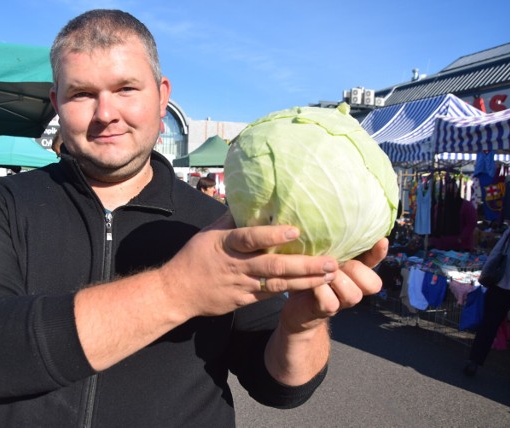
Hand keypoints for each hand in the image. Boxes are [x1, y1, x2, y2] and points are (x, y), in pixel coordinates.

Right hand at [159, 213, 337, 320]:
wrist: (178, 292)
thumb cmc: (194, 257)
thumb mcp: (209, 233)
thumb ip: (232, 218)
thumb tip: (251, 197)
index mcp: (226, 245)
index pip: (250, 238)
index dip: (273, 236)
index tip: (296, 230)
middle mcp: (237, 266)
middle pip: (273, 267)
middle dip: (305, 265)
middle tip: (332, 261)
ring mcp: (242, 286)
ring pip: (278, 285)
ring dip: (306, 280)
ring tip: (331, 275)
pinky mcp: (245, 300)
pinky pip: (272, 295)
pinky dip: (293, 291)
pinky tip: (313, 287)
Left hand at [279, 238, 387, 333]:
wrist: (296, 304)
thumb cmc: (309, 274)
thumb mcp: (319, 255)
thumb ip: (329, 244)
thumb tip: (330, 222)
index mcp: (355, 270)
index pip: (374, 261)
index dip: (379, 252)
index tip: (381, 241)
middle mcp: (354, 286)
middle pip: (372, 283)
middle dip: (355, 270)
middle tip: (336, 264)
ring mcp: (343, 301)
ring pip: (354, 295)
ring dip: (337, 281)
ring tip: (322, 274)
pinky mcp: (328, 310)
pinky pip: (331, 302)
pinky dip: (320, 291)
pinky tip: (311, 284)